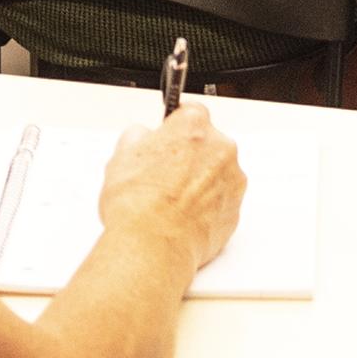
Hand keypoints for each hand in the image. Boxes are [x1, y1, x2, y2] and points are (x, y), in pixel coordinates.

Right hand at [98, 104, 244, 269]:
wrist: (153, 245)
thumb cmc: (138, 204)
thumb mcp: (121, 155)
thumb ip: (138, 136)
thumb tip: (142, 137)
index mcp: (194, 126)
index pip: (189, 112)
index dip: (174, 127)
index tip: (167, 136)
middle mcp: (221, 148)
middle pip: (206, 143)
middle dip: (189, 155)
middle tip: (163, 175)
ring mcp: (232, 180)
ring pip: (216, 173)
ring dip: (199, 181)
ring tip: (171, 200)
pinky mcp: (235, 210)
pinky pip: (221, 201)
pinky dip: (207, 206)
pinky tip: (182, 216)